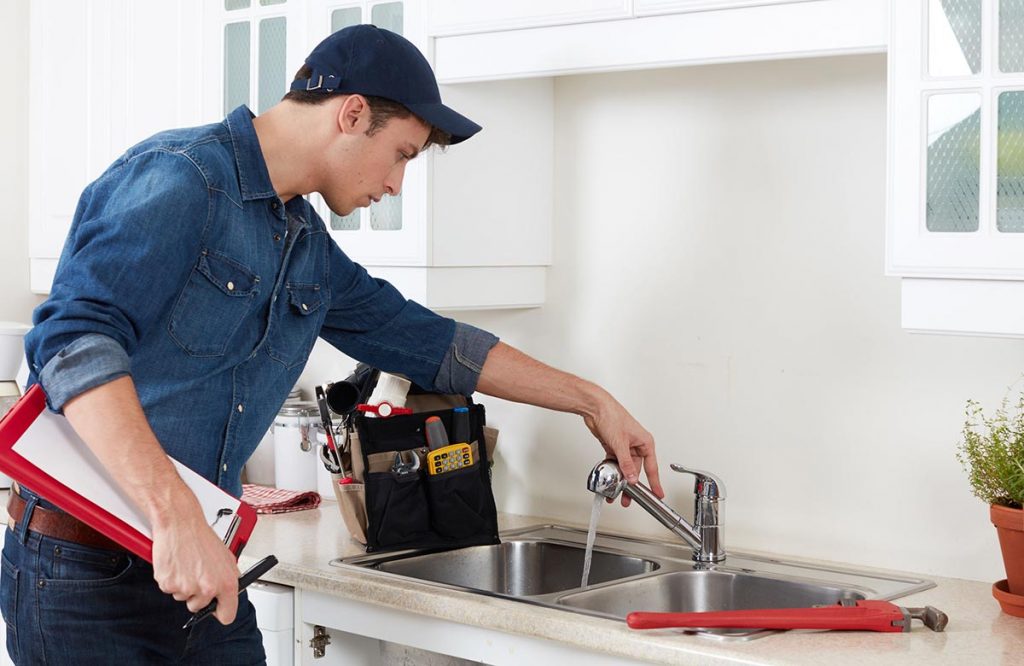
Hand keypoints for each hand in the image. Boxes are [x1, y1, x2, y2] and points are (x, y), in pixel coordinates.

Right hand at [152, 501, 238, 624]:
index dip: (221, 612)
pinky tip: (177, 564)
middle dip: (197, 594)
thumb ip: (228, 577)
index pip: (227, 615)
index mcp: (226, 583)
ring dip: (184, 585)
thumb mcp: (226, 557)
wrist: (180, 523)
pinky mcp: (168, 584)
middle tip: (196, 574)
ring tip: (187, 564)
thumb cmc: (201, 537)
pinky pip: (169, 590)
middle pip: (199, 607)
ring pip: (183, 597)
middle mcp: (207, 588)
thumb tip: (229, 592)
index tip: (216, 609)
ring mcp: (187, 588)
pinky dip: (171, 579)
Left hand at [583, 391, 663, 505]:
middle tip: (629, 498)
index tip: (658, 494)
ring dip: (620, 480)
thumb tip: (632, 477)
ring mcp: (624, 446)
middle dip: (631, 485)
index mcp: (645, 442)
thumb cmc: (612, 416)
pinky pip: (615, 463)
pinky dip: (612, 472)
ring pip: (624, 468)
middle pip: (636, 470)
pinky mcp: (613, 447)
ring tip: (615, 492)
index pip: (652, 467)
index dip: (654, 482)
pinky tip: (609, 480)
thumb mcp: (620, 443)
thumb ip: (626, 463)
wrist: (595, 407)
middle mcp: (636, 445)